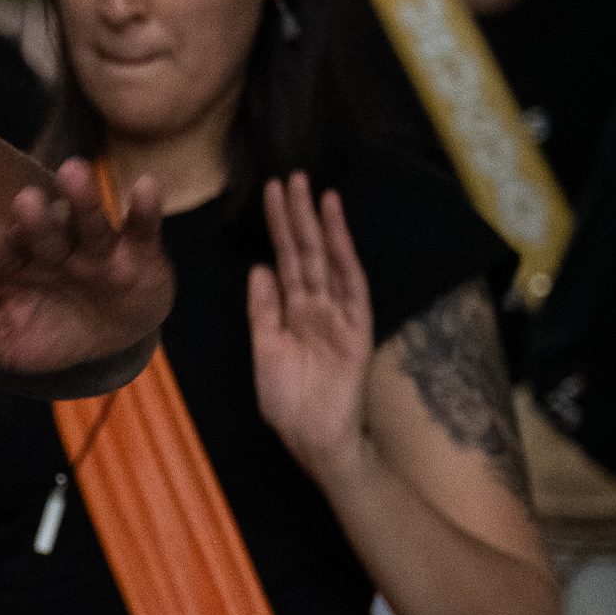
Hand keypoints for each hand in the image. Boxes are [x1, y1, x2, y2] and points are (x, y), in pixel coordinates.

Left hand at [0, 159, 171, 379]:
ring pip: (87, 221)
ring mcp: (96, 247)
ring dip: (82, 199)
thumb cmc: (51, 331)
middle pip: (42, 232)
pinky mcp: (139, 250)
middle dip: (34, 219)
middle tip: (24, 200)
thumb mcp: (14, 343)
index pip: (2, 253)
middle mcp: (54, 249)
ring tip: (73, 170)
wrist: (110, 336)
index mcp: (18, 265)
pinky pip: (142, 227)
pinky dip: (145, 209)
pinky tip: (147, 185)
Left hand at [247, 173, 373, 480]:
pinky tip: (335, 225)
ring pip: (327, 259)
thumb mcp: (264, 350)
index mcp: (292, 312)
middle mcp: (317, 306)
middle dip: (297, 215)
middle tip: (289, 175)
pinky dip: (343, 252)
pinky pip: (350, 282)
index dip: (278, 228)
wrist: (313, 439)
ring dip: (319, 224)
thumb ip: (262, 310)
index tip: (270, 193)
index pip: (285, 260)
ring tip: (311, 188)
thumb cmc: (288, 402)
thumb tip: (259, 269)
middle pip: (306, 252)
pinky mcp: (356, 326)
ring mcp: (339, 314)